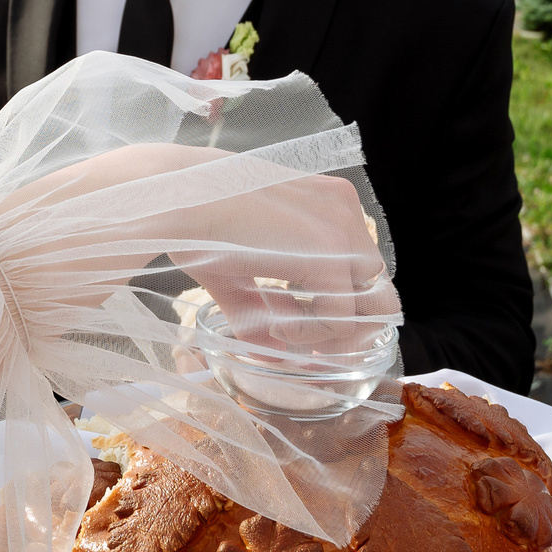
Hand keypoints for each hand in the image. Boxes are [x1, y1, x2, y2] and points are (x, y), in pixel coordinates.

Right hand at [0, 143, 394, 331]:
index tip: (302, 337)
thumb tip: (276, 352)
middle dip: (346, 332)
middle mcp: (345, 211)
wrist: (171, 198)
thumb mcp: (236, 268)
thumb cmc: (193, 223)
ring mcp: (343, 233)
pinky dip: (311, 336)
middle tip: (307, 354)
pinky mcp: (331, 258)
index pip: (361, 269)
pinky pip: (340, 320)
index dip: (337, 311)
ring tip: (284, 339)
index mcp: (328, 201)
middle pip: (380, 292)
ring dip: (330, 338)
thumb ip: (262, 305)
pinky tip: (275, 329)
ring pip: (369, 311)